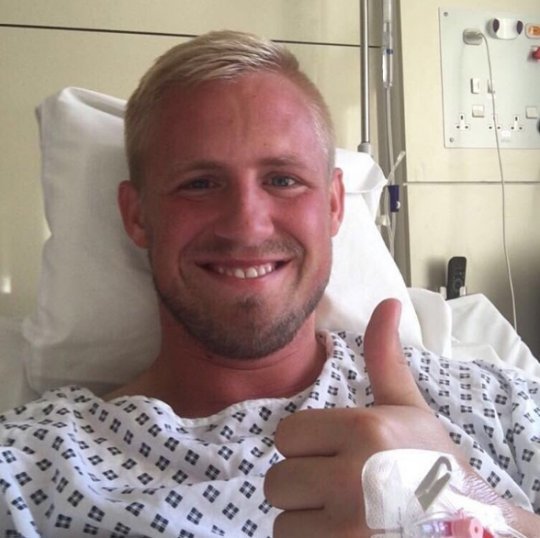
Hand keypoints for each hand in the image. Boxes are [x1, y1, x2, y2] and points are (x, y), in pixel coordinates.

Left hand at [264, 299, 466, 536]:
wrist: (465, 526)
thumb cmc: (430, 464)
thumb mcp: (407, 407)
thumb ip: (385, 358)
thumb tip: (388, 302)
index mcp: (364, 430)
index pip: (286, 436)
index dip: (305, 446)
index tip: (331, 453)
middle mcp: (353, 477)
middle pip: (277, 481)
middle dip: (302, 484)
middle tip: (338, 487)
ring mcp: (348, 527)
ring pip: (282, 521)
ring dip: (305, 518)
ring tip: (342, 513)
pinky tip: (342, 535)